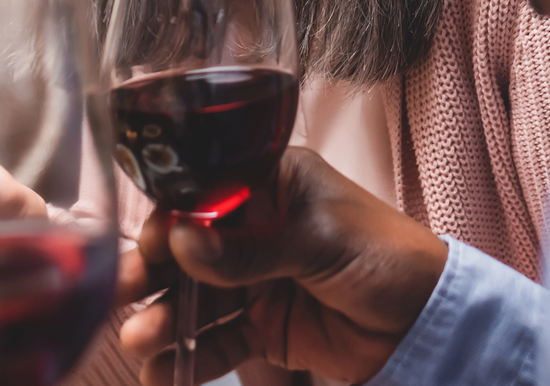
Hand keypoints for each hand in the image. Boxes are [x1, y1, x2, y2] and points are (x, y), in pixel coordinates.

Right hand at [118, 148, 448, 385]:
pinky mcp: (265, 326)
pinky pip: (219, 340)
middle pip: (188, 249)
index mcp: (270, 182)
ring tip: (142, 344)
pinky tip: (164, 375)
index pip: (203, 195)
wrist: (431, 321)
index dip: (167, 222)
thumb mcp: (320, 242)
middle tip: (119, 298)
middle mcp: (255, 226)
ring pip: (196, 298)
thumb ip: (251, 248)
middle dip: (151, 275)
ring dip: (165, 321)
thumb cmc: (388, 256)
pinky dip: (191, 359)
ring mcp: (257, 278)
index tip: (142, 250)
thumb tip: (183, 242)